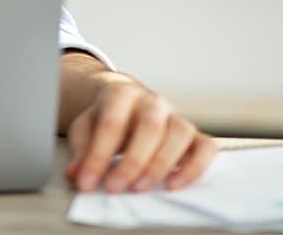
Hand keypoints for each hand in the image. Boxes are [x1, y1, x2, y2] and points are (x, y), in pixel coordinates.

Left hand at [65, 80, 216, 192]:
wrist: (129, 104)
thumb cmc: (107, 119)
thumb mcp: (86, 128)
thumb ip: (81, 150)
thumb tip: (77, 175)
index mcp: (122, 94)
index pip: (111, 123)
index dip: (99, 155)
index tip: (88, 182)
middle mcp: (153, 101)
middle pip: (149, 127)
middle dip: (132, 161)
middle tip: (116, 187)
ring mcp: (177, 116)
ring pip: (180, 133)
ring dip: (161, 164)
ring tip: (141, 188)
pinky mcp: (196, 135)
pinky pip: (206, 148)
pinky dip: (194, 167)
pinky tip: (174, 184)